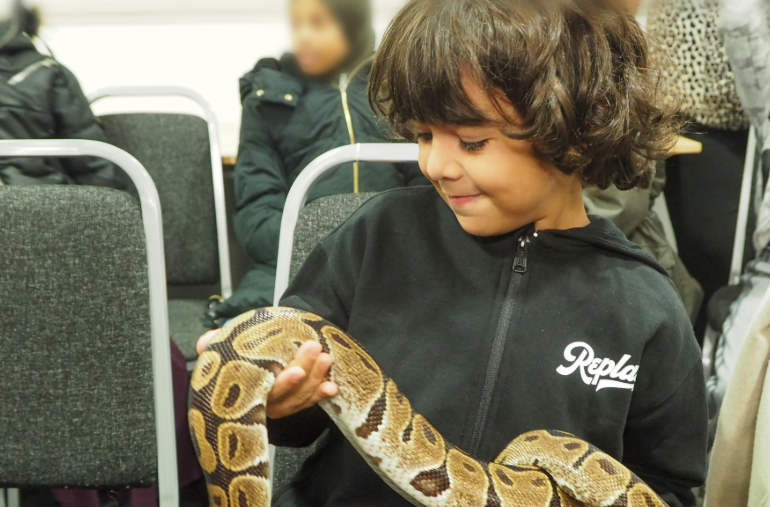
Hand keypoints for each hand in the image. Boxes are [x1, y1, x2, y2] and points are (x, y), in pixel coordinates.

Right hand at [195, 330, 337, 418]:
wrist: (251, 348)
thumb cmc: (236, 349)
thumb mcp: (221, 346)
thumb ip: (212, 343)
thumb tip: (205, 343)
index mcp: (245, 391)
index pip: (266, 392)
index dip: (284, 384)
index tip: (297, 371)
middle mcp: (263, 403)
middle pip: (287, 395)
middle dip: (305, 373)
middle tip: (314, 349)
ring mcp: (279, 403)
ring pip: (300, 397)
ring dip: (315, 379)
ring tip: (326, 359)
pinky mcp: (292, 401)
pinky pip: (307, 402)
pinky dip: (319, 394)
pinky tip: (331, 387)